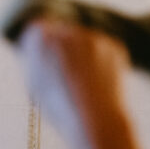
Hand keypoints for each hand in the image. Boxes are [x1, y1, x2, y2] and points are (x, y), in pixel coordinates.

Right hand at [17, 19, 129, 144]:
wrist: (95, 117)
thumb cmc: (60, 105)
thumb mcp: (35, 81)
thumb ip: (38, 58)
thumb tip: (46, 49)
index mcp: (38, 37)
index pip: (38, 32)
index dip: (43, 52)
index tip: (49, 68)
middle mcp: (66, 30)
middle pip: (63, 34)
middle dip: (66, 51)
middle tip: (70, 78)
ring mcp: (93, 36)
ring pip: (85, 43)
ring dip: (85, 57)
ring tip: (85, 85)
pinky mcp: (114, 45)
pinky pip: (105, 51)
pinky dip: (103, 64)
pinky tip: (100, 82)